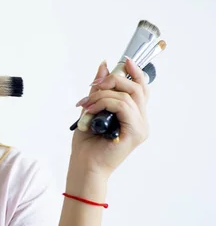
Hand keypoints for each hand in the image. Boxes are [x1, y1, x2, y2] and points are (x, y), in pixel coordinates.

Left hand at [71, 57, 149, 177]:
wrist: (84, 165)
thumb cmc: (87, 142)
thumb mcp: (91, 108)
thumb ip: (99, 89)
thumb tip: (104, 65)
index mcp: (134, 115)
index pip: (141, 88)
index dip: (135, 72)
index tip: (124, 60)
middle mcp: (141, 120)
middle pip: (137, 87)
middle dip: (113, 80)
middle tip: (94, 85)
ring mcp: (141, 127)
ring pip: (126, 95)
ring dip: (102, 95)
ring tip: (86, 105)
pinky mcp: (135, 132)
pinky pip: (122, 106)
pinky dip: (103, 103)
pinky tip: (90, 111)